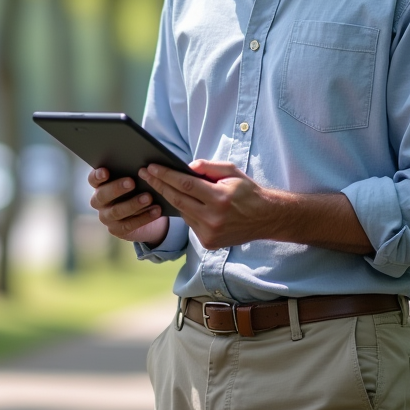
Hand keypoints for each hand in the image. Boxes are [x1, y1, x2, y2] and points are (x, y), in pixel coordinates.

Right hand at [88, 167, 168, 244]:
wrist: (146, 214)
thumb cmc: (138, 189)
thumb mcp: (134, 180)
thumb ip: (132, 173)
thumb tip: (141, 167)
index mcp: (100, 185)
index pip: (93, 179)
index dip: (97, 176)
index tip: (106, 171)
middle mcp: (99, 202)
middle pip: (102, 195)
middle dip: (117, 188)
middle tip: (132, 182)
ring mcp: (106, 217)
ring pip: (116, 211)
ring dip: (133, 204)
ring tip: (148, 197)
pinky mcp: (116, 230)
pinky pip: (129, 225)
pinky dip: (144, 217)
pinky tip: (155, 210)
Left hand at [139, 159, 280, 248]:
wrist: (265, 218)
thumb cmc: (248, 192)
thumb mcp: (232, 172)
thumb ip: (208, 167)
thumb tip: (185, 166)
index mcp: (219, 198)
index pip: (185, 184)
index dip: (166, 175)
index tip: (151, 167)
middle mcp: (213, 218)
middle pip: (177, 199)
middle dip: (159, 185)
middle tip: (144, 174)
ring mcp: (210, 233)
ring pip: (182, 212)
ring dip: (172, 198)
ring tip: (159, 184)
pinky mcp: (209, 243)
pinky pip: (190, 224)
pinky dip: (187, 212)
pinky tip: (184, 202)